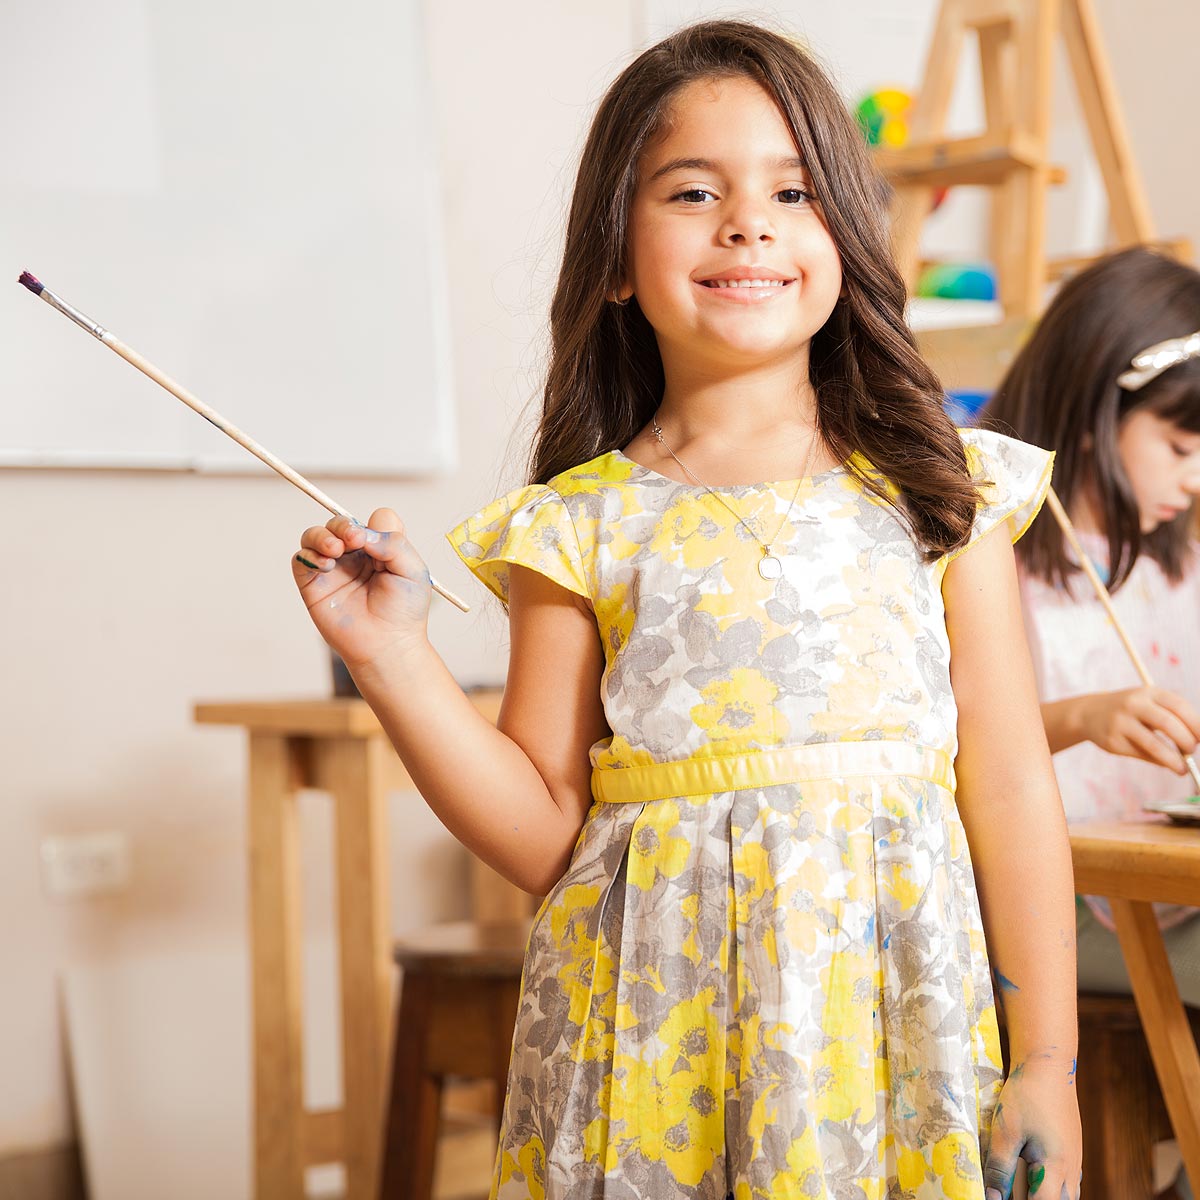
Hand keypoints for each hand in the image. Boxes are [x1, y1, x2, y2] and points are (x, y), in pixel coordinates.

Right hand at [291, 508, 431, 669]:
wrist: (387, 645)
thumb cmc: (404, 612)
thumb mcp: (413, 570)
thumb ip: (393, 542)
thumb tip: (362, 531)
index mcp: (380, 550)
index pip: (371, 521)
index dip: (372, 524)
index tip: (374, 539)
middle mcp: (355, 557)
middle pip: (339, 524)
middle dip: (343, 525)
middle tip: (354, 540)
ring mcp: (334, 569)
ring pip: (315, 536)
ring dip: (322, 535)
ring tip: (335, 549)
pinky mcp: (314, 585)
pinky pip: (301, 559)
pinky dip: (309, 554)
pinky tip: (327, 564)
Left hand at [984, 1054, 1080, 1199]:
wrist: (1048, 1066)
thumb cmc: (1026, 1097)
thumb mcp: (1005, 1132)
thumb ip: (999, 1167)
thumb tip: (992, 1197)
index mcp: (1056, 1169)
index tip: (1000, 1199)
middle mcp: (1071, 1170)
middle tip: (1009, 1193)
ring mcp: (1074, 1161)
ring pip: (1066, 1195)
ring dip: (1045, 1195)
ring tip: (1019, 1187)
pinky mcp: (1071, 1151)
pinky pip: (1065, 1182)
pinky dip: (1050, 1186)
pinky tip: (1033, 1177)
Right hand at [1077, 686, 1199, 772]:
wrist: (1089, 713)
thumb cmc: (1131, 710)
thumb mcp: (1149, 703)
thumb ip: (1172, 717)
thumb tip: (1197, 742)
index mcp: (1148, 692)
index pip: (1180, 707)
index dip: (1197, 725)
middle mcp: (1133, 704)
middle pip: (1168, 724)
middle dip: (1186, 742)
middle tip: (1191, 751)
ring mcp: (1120, 722)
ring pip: (1154, 745)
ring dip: (1174, 760)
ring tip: (1182, 768)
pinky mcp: (1113, 741)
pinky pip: (1141, 755)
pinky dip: (1158, 762)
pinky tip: (1164, 763)